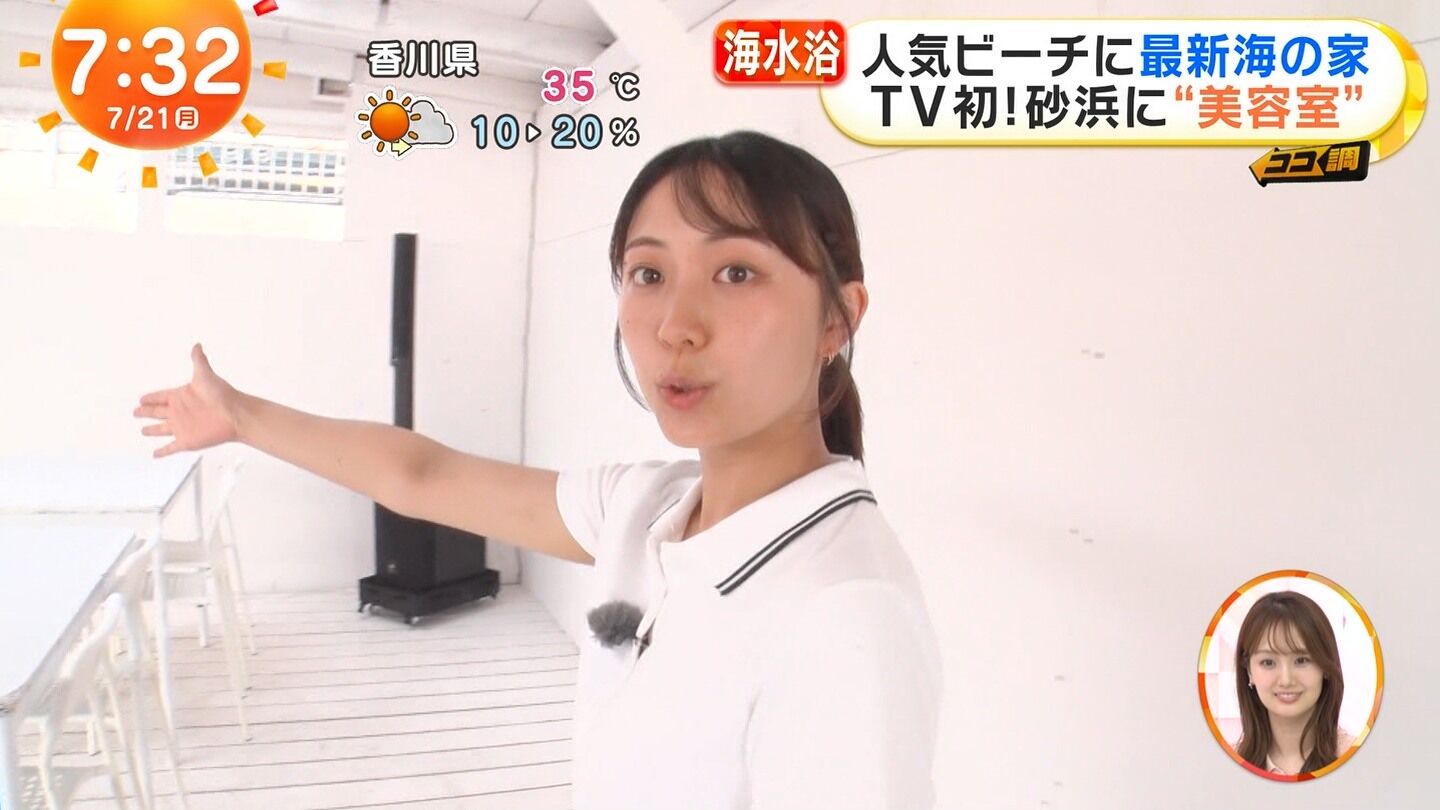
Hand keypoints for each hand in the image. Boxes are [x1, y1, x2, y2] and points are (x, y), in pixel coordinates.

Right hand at [134, 343, 242, 457]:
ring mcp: (182, 427)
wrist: (236, 415)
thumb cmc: (222, 395)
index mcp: (180, 397)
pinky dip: (163, 451)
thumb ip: (198, 361)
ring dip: (152, 430)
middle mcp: (179, 412)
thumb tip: (197, 345)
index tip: (141, 398)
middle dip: (146, 412)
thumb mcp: (205, 376)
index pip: (160, 396)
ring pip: (161, 430)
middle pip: (157, 412)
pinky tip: (155, 454)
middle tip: (135, 412)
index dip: (151, 398)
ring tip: (143, 431)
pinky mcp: (187, 441)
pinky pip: (171, 447)